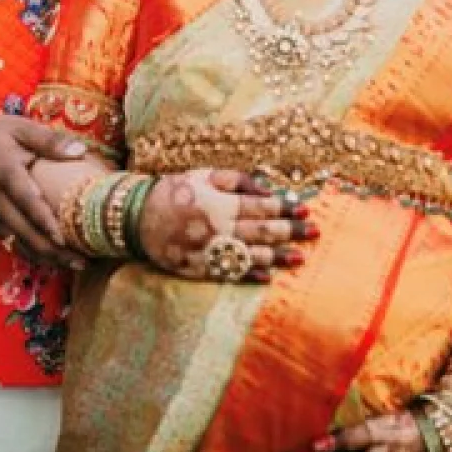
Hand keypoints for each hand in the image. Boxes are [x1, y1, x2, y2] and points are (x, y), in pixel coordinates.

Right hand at [0, 116, 86, 265]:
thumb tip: (80, 150)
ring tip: (75, 266)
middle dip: (53, 250)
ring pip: (19, 244)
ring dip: (46, 258)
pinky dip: (33, 255)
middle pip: (24, 232)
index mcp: (6, 172)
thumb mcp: (20, 127)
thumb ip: (49, 140)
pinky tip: (54, 261)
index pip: (25, 201)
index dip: (43, 221)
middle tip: (84, 261)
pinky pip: (12, 244)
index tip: (64, 238)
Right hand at [138, 170, 314, 281]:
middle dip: (291, 231)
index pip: (261, 205)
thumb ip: (235, 180)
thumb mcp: (202, 175)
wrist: (137, 217)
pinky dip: (251, 274)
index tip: (305, 209)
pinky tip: (269, 275)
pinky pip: (231, 272)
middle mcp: (219, 228)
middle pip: (263, 231)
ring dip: (279, 256)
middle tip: (314, 232)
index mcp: (220, 202)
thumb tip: (265, 188)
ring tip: (300, 257)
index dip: (285, 207)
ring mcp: (211, 250)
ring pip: (253, 255)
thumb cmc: (174, 191)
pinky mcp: (201, 267)